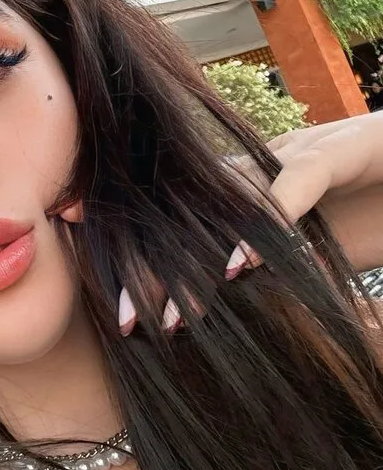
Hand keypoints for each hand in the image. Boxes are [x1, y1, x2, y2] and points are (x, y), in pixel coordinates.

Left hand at [119, 113, 382, 335]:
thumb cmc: (378, 209)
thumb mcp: (321, 252)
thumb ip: (282, 272)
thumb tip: (238, 306)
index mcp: (254, 187)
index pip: (185, 221)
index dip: (142, 254)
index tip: (113, 307)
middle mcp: (266, 164)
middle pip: (193, 214)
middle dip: (152, 268)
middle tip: (125, 323)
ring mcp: (302, 150)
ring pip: (232, 202)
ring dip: (199, 263)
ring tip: (169, 317)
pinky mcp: (345, 146)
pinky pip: (296, 183)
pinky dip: (270, 223)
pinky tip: (242, 267)